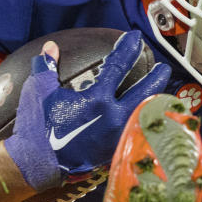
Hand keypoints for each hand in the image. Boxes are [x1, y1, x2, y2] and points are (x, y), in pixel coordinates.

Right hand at [4, 34, 171, 191]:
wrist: (39, 163)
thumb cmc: (39, 126)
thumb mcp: (40, 91)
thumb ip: (47, 67)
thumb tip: (50, 47)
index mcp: (97, 99)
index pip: (118, 66)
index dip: (128, 49)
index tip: (135, 38)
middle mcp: (113, 117)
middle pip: (144, 92)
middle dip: (156, 78)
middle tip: (163, 68)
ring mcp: (118, 137)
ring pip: (144, 115)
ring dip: (153, 101)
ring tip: (159, 93)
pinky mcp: (116, 151)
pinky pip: (136, 132)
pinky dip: (143, 122)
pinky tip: (146, 117)